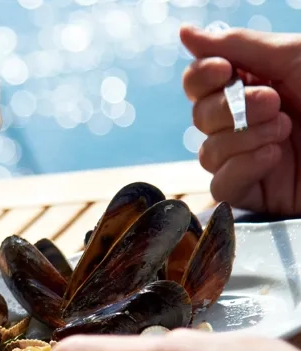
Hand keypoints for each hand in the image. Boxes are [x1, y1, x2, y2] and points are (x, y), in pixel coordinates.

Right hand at [180, 25, 300, 215]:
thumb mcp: (296, 58)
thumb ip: (239, 45)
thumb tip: (185, 33)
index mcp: (259, 86)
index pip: (202, 84)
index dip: (201, 77)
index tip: (222, 71)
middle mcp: (251, 122)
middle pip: (200, 117)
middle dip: (228, 108)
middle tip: (271, 101)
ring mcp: (254, 159)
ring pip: (207, 152)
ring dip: (241, 138)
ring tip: (284, 130)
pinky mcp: (261, 194)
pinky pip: (222, 186)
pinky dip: (240, 168)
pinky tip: (273, 157)